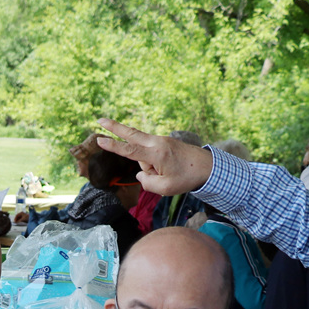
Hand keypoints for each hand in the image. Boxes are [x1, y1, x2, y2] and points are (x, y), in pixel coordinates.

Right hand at [96, 118, 214, 196]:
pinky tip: (168, 169)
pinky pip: (151, 153)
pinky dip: (153, 163)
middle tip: (99, 119)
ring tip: (169, 173)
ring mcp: (161, 141)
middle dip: (114, 127)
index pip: (129, 150)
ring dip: (148, 166)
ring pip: (143, 152)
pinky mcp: (165, 142)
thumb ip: (147, 182)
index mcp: (156, 154)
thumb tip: (141, 174)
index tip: (99, 140)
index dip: (112, 146)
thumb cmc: (187, 178)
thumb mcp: (165, 189)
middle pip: (131, 134)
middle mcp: (157, 143)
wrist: (208, 167)